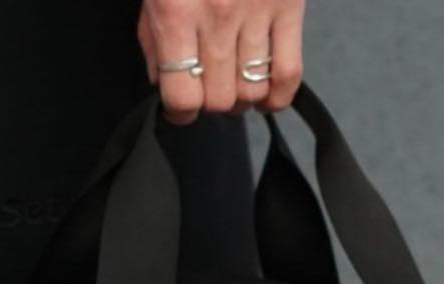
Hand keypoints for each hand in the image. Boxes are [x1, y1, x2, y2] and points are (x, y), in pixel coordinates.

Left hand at [138, 0, 305, 124]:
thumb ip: (154, 41)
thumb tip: (165, 87)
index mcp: (175, 13)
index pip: (182, 97)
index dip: (179, 112)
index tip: (180, 107)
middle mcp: (216, 18)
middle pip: (219, 101)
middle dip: (210, 103)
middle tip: (207, 86)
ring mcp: (256, 13)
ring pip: (251, 93)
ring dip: (241, 98)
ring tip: (234, 82)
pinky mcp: (287, 7)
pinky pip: (288, 73)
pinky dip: (277, 97)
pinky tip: (266, 97)